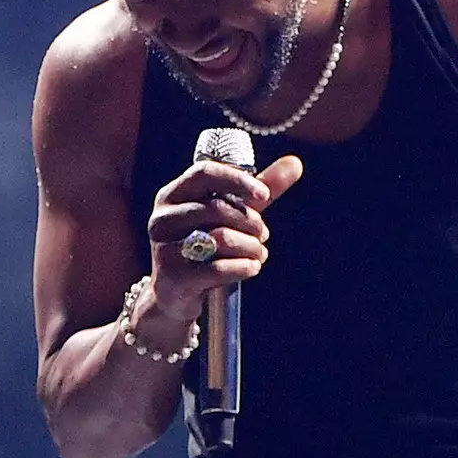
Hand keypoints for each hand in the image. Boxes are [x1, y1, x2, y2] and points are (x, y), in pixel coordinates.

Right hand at [144, 153, 303, 323]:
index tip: (264, 195)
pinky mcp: (173, 277)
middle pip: (217, 209)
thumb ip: (258, 191)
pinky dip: (244, 267)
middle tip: (263, 235)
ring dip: (251, 247)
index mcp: (172, 195)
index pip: (205, 173)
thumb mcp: (229, 215)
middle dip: (251, 223)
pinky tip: (252, 268)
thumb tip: (295, 163)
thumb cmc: (203, 247)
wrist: (173, 294)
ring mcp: (164, 248)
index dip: (238, 180)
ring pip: (221, 238)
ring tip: (259, 253)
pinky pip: (219, 268)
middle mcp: (162, 218)